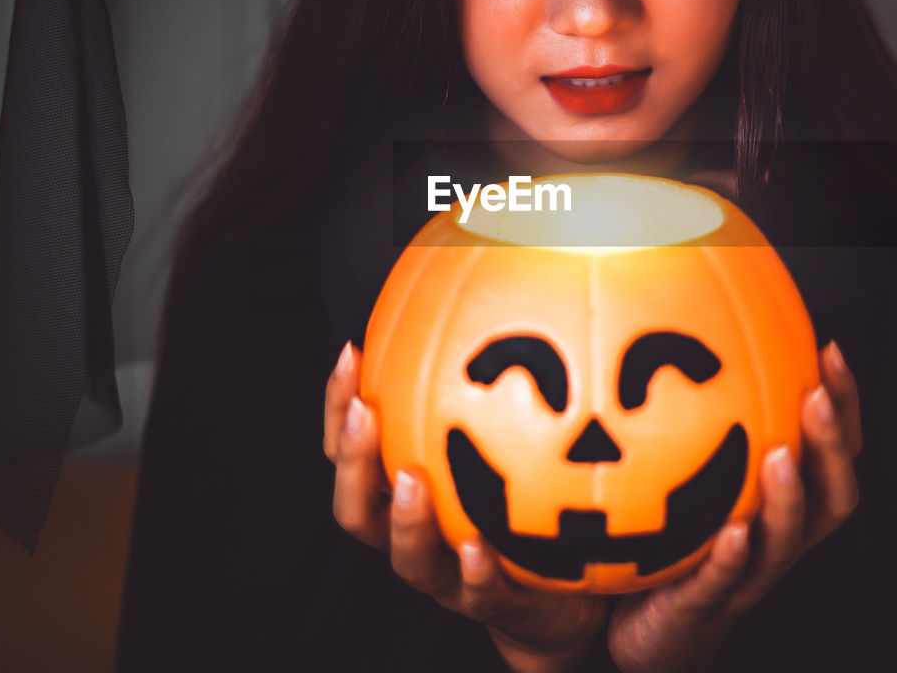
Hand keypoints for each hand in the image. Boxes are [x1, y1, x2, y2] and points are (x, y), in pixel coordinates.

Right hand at [324, 341, 607, 672]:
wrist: (558, 600)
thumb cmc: (520, 514)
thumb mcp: (501, 447)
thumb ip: (488, 393)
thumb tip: (496, 292)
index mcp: (401, 492)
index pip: (350, 449)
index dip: (338, 405)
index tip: (351, 351)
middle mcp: (413, 533)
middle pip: (356, 506)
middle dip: (352, 459)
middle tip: (364, 413)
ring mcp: (448, 573)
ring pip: (406, 556)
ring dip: (402, 519)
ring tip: (410, 481)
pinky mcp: (491, 603)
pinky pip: (476, 593)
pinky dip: (474, 572)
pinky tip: (480, 547)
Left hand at [606, 340, 861, 672]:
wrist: (652, 626)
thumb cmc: (682, 540)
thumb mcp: (700, 476)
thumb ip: (708, 423)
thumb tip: (689, 333)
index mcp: (790, 504)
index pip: (834, 450)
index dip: (842, 405)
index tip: (829, 349)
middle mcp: (783, 538)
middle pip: (832, 493)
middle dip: (829, 443)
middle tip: (815, 396)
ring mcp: (751, 572)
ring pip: (789, 539)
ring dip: (790, 497)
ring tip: (782, 456)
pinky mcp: (709, 603)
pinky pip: (728, 580)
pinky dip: (735, 557)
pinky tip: (733, 531)